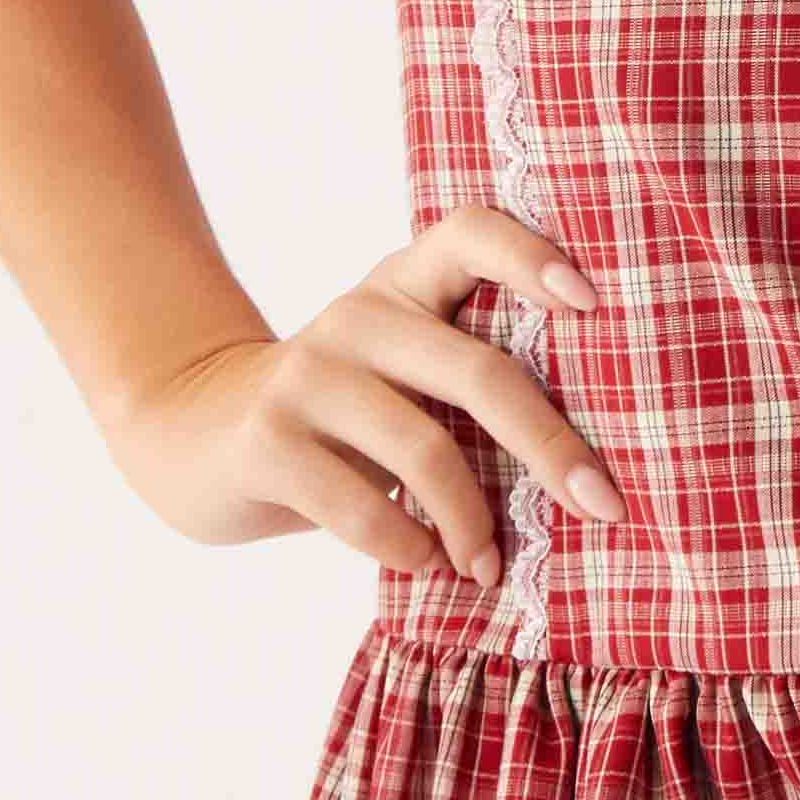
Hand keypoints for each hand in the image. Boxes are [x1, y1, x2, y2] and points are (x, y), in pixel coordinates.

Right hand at [105, 206, 626, 579]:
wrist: (194, 432)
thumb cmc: (343, 415)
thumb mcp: (401, 373)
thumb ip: (469, 384)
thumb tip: (589, 467)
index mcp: (405, 284)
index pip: (471, 232)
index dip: (533, 256)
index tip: (594, 303)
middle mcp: (359, 315)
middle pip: (478, 372)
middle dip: (552, 446)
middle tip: (604, 505)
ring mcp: (308, 374)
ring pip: (425, 450)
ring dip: (473, 523)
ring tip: (488, 566)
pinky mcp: (268, 439)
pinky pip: (363, 506)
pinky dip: (409, 548)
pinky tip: (427, 564)